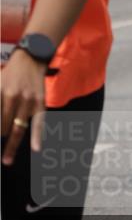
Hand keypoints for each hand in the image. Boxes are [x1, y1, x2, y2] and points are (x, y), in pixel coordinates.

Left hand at [1, 50, 45, 165]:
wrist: (30, 59)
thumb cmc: (9, 74)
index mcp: (0, 93)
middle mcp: (13, 97)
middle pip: (2, 126)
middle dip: (0, 134)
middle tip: (0, 142)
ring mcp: (28, 101)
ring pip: (17, 128)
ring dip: (10, 145)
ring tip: (6, 160)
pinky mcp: (40, 103)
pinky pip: (38, 122)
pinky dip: (37, 136)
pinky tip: (36, 147)